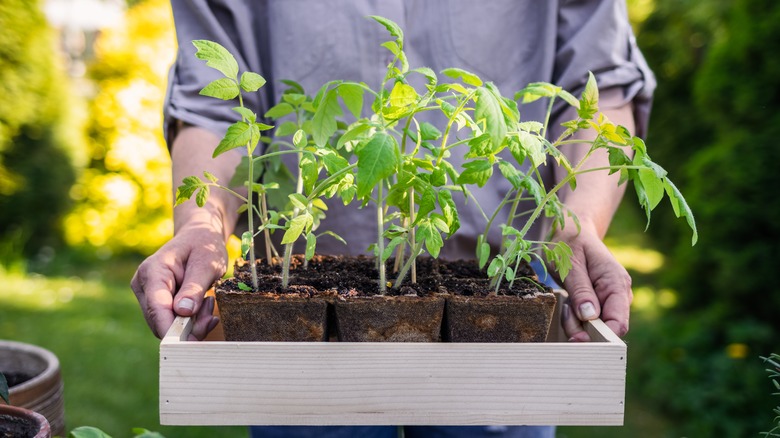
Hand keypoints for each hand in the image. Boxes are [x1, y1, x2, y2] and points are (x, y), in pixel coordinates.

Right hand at [131, 224, 226, 339]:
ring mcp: (148, 295)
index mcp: (152, 271)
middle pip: (160, 321)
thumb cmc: (203, 245)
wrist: (199, 237)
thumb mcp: (206, 262)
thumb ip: (194, 287)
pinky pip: (172, 322)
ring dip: (192, 323)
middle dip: (188, 326)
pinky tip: (204, 307)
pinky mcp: (157, 303)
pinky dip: (191, 321)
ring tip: (209, 302)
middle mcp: (144, 285)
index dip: (170, 328)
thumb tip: (182, 312)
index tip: (189, 343)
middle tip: (212, 312)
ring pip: (167, 325)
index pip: (156, 307)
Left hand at [553, 222, 632, 341]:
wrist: (572, 232)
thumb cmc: (569, 244)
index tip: (577, 338)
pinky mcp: (598, 304)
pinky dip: (574, 318)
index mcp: (616, 283)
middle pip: (605, 329)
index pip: (618, 322)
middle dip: (583, 329)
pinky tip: (567, 304)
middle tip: (565, 311)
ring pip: (594, 327)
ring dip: (575, 322)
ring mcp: (609, 300)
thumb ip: (580, 290)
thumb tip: (590, 316)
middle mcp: (618, 295)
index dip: (601, 337)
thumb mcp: (570, 265)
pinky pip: (587, 321)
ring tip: (565, 302)